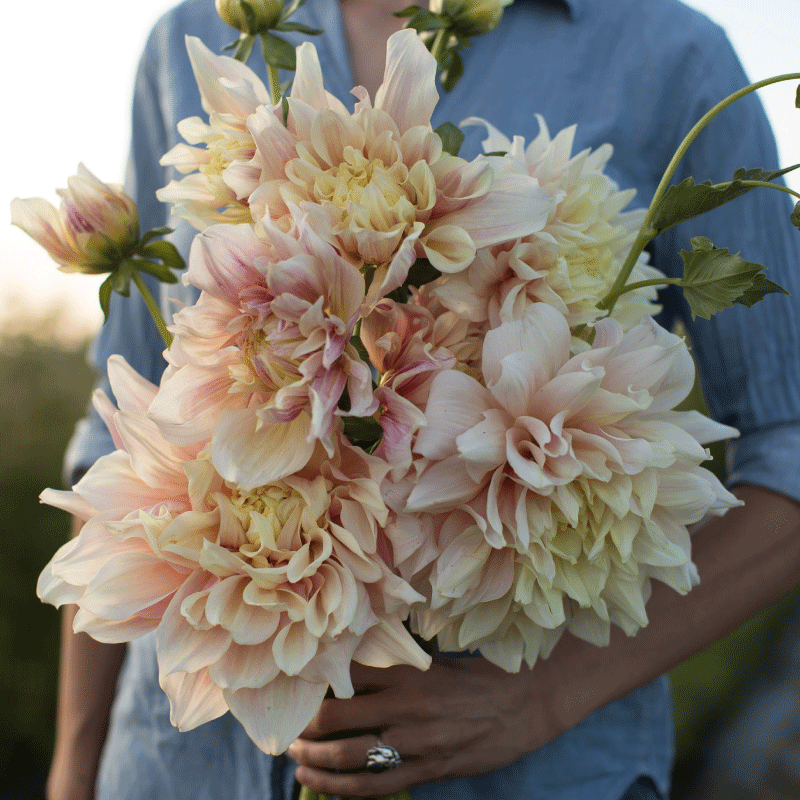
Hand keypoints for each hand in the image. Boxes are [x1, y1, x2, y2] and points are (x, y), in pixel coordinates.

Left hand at [287, 654, 559, 796]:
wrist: (523, 705)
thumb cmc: (477, 677)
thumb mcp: (434, 663)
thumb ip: (394, 667)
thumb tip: (350, 669)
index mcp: (407, 673)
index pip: (346, 676)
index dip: (315, 681)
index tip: (295, 684)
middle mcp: (405, 707)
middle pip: (337, 716)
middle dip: (304, 723)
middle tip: (287, 724)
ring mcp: (415, 744)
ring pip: (349, 757)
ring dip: (314, 758)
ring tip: (295, 755)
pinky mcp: (427, 771)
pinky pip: (374, 786)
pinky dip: (340, 788)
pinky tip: (318, 783)